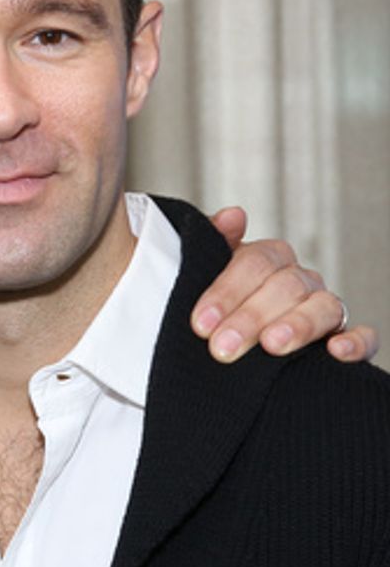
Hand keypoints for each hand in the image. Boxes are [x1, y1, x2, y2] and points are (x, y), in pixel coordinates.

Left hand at [191, 207, 378, 363]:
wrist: (229, 338)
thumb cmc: (218, 305)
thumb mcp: (207, 273)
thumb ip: (214, 241)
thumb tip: (232, 215)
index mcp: (269, 259)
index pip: (255, 263)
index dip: (227, 292)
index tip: (201, 323)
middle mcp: (300, 279)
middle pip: (285, 287)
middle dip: (251, 317)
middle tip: (223, 346)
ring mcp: (324, 307)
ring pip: (324, 307)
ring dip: (299, 326)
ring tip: (272, 345)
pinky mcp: (344, 337)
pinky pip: (364, 336)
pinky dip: (355, 342)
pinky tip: (335, 350)